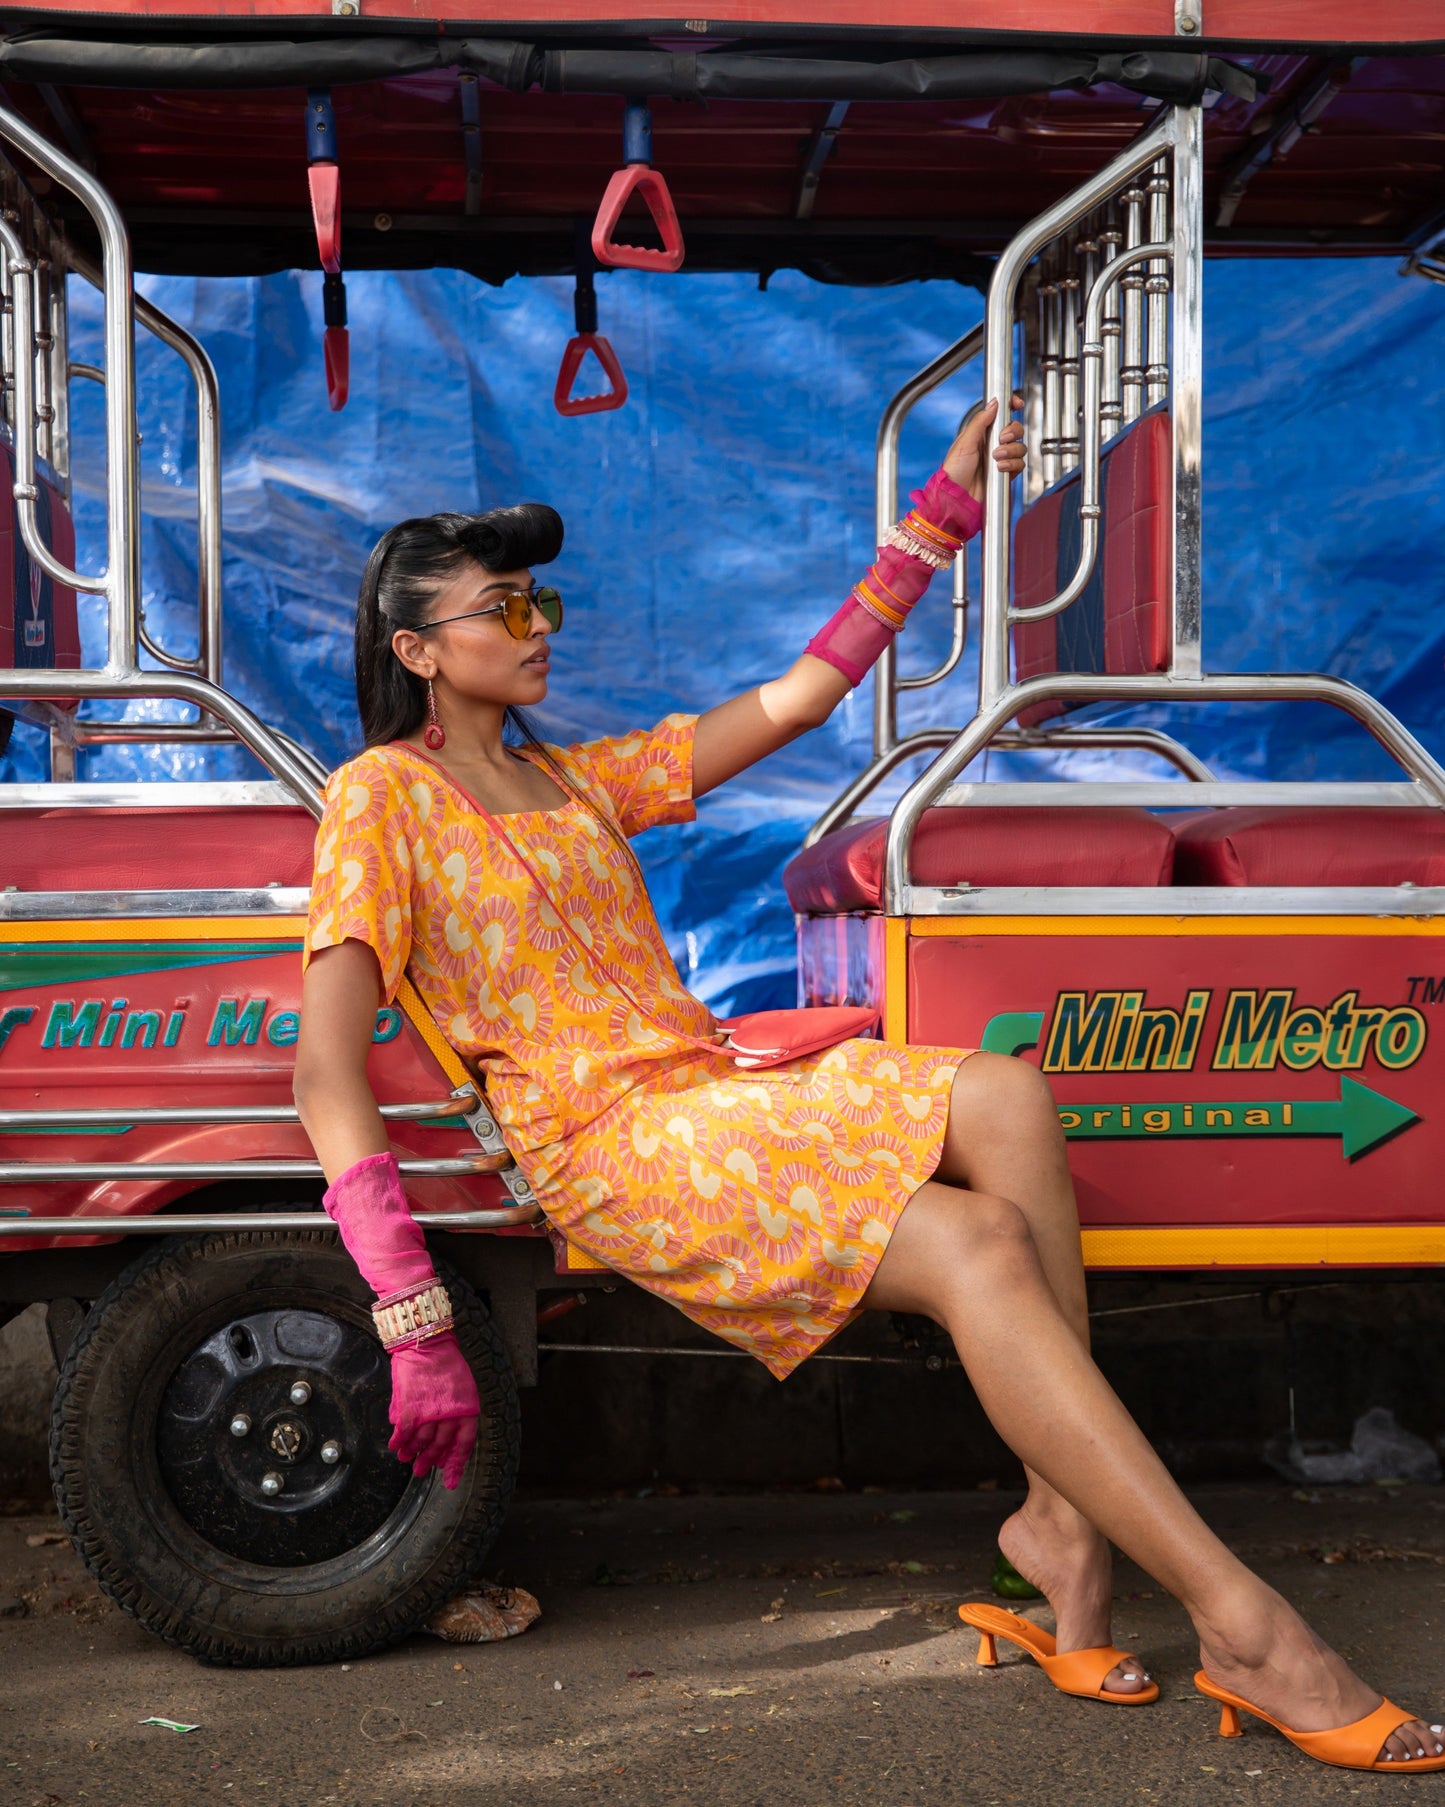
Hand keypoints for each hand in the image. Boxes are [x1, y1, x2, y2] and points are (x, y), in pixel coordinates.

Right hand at [387, 1334, 479, 1489]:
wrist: (428, 1342)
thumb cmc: (447, 1363)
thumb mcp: (461, 1387)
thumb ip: (454, 1412)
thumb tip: (441, 1433)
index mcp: (467, 1409)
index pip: (463, 1444)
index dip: (455, 1464)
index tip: (449, 1481)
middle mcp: (450, 1414)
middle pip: (440, 1445)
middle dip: (429, 1461)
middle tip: (421, 1470)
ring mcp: (430, 1413)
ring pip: (421, 1441)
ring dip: (412, 1452)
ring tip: (406, 1458)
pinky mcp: (410, 1408)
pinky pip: (404, 1432)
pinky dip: (398, 1441)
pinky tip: (395, 1446)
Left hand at [942, 395, 1026, 501]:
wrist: (957, 497)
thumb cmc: (954, 471)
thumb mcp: (964, 442)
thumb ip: (980, 421)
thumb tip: (994, 403)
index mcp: (982, 432)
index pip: (1001, 414)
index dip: (1011, 406)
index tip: (1017, 404)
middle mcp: (993, 443)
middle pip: (1016, 429)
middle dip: (1012, 433)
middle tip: (1001, 440)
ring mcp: (1001, 458)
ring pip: (1020, 447)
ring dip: (1011, 451)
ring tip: (996, 458)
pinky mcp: (1006, 472)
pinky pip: (1019, 464)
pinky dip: (1012, 465)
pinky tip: (1000, 468)